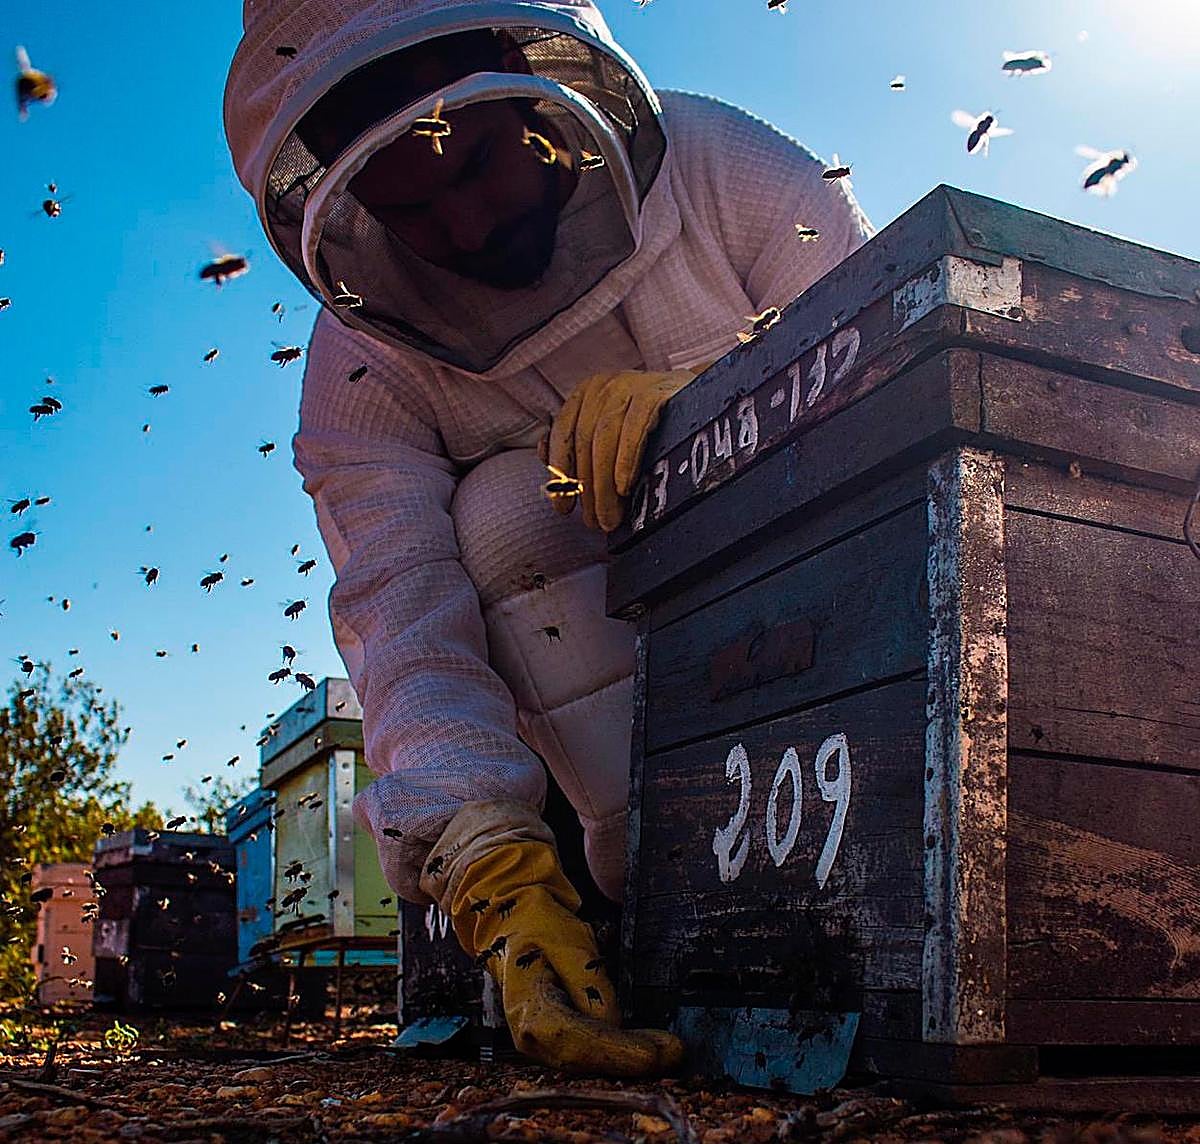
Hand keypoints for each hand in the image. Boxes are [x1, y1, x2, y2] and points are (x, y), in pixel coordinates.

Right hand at [429, 805, 682, 1075]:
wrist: (515, 922)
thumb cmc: (542, 927)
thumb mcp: (570, 943)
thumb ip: (591, 984)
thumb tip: (614, 1024)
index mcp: (529, 1008)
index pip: (576, 1041)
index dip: (616, 1052)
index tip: (653, 1055)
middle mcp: (530, 1037)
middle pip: (585, 1060)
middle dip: (631, 1060)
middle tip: (675, 1052)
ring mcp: (540, 1045)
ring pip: (588, 1064)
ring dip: (629, 1060)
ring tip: (669, 1051)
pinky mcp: (555, 1043)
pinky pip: (588, 1056)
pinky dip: (618, 1056)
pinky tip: (647, 1050)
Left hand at [545, 369, 696, 531]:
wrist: (699, 398)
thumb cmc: (649, 423)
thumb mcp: (609, 431)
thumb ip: (577, 443)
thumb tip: (542, 454)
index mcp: (586, 394)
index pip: (563, 434)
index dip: (559, 474)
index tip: (563, 508)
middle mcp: (604, 386)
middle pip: (585, 442)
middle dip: (588, 489)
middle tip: (596, 522)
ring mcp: (629, 385)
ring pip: (605, 438)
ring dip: (605, 484)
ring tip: (611, 515)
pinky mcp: (655, 392)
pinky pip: (634, 428)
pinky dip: (626, 460)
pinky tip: (624, 486)